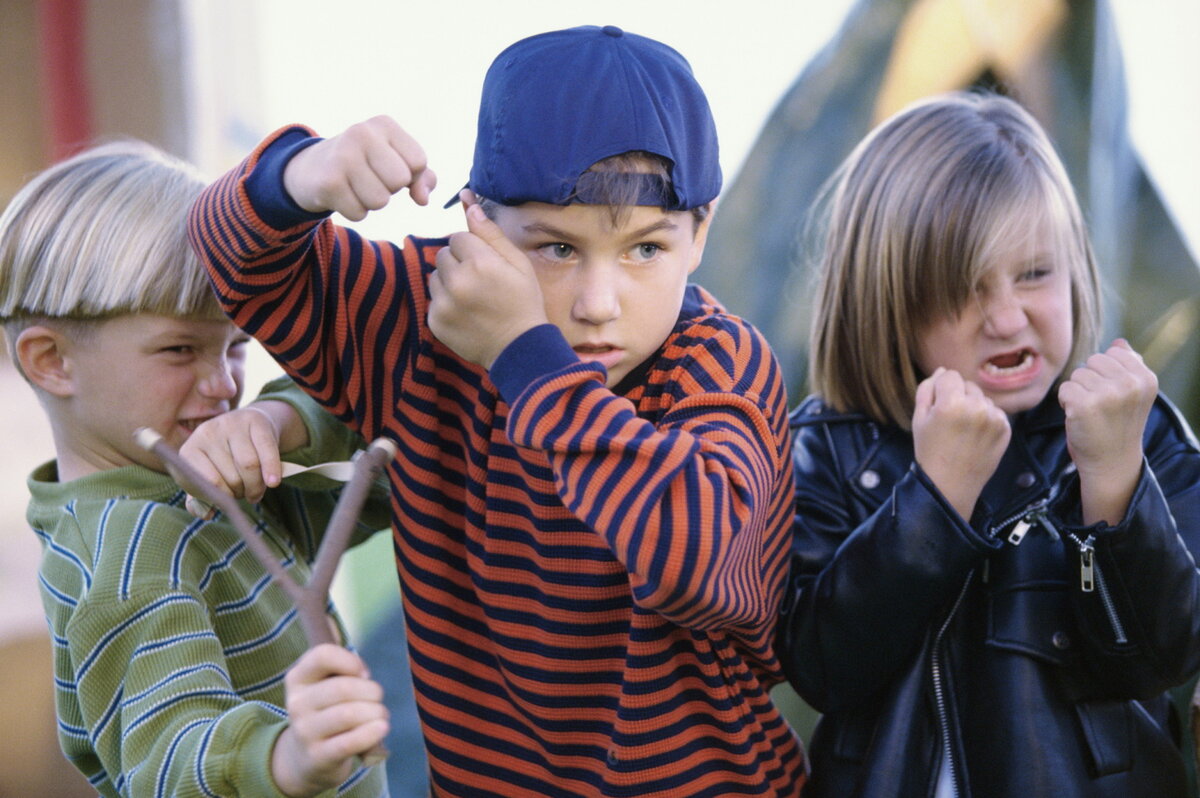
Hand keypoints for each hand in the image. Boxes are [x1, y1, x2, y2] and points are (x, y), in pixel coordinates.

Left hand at [179, 401, 302, 511]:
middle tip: (244, 495)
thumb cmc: (225, 458)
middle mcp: (207, 433)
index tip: (228, 501)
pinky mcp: (254, 419)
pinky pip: (266, 451)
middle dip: (241, 493)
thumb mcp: (208, 475)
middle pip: (231, 476)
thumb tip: (206, 514)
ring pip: (250, 465)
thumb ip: (201, 499)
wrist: (247, 426)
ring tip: (256, 491)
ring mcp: (231, 423)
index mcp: (189, 450)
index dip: (222, 497)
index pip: (208, 482)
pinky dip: (271, 470)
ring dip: (256, 486)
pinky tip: (273, 483)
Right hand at [271, 644, 389, 797]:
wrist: (305, 758)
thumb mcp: (325, 687)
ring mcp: (304, 732)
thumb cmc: (326, 712)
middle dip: (372, 691)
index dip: (351, 661)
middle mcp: (296, 704)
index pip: (323, 655)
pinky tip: (381, 728)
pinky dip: (371, 733)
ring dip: (375, 713)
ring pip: (349, 714)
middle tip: (377, 699)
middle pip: (343, 688)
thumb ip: (344, 672)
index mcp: (297, 678)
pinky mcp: (317, 756)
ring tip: (380, 716)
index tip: (364, 674)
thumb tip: (364, 676)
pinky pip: (349, 742)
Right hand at [283, 115, 436, 220]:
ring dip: (371, 202)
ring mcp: (342, 156)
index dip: (410, 175)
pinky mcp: (328, 182)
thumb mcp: (397, 161)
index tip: (389, 167)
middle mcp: (362, 133)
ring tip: (356, 186)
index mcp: (384, 124)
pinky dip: (355, 211)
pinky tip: (343, 195)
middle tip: (371, 178)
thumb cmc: (367, 165)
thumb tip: (423, 200)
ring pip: (380, 201)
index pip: (418, 161)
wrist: (313, 169)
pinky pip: (359, 213)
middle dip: (390, 188)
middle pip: (400, 180)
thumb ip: (423, 178)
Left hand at [428, 191, 548, 367]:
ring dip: (449, 282)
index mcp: (479, 262)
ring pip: (435, 276)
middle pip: (443, 254)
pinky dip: (446, 304)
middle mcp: (457, 281)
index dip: (473, 249)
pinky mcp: (435, 321)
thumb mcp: (518, 264)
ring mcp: (443, 303)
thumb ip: (491, 233)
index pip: (458, 237)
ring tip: (472, 297)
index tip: (486, 264)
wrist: (519, 348)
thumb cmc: (524, 302)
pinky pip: (434, 300)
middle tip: (480, 281)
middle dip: (459, 262)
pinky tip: (466, 313)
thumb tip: (468, 203)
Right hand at [912, 367, 1010, 519]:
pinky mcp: (1006, 428)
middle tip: (950, 421)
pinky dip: (986, 419)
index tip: (937, 406)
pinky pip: (995, 412)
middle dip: (959, 396)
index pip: (950, 375)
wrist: (951, 484)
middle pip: (968, 384)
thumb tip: (942, 371)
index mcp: (951, 403)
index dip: (941, 389)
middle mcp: (976, 407)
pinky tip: (976, 436)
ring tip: (963, 430)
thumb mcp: (919, 418)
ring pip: (983, 398)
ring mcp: (994, 418)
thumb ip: (927, 389)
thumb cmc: (929, 450)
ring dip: (974, 407)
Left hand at [1057, 338, 1156, 524]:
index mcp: (1146, 378)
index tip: (1113, 395)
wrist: (1111, 462)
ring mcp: (1108, 394)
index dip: (1105, 373)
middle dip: (1090, 380)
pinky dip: (1065, 401)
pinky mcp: (1084, 405)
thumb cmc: (1118, 425)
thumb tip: (1119, 342)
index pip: (1113, 352)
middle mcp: (1130, 384)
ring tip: (1090, 412)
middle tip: (1099, 405)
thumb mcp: (1133, 394)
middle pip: (1093, 361)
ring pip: (1077, 374)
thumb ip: (1128, 366)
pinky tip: (1078, 417)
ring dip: (1077, 392)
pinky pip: (1065, 388)